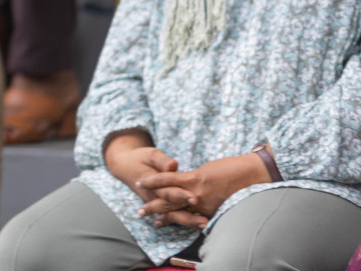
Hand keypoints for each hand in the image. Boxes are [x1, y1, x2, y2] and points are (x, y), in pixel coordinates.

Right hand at [103, 136, 201, 227]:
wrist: (125, 167)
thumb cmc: (141, 158)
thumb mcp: (149, 154)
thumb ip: (161, 160)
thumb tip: (173, 165)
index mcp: (151, 183)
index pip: (166, 191)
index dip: (180, 195)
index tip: (194, 198)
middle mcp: (154, 196)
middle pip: (172, 207)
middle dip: (188, 214)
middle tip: (203, 220)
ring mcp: (157, 202)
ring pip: (173, 214)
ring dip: (189, 220)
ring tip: (204, 224)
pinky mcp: (161, 204)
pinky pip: (173, 215)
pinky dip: (186, 221)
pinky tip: (199, 226)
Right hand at [138, 153, 269, 223]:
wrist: (256, 175)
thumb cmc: (246, 187)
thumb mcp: (228, 201)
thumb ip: (214, 204)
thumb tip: (207, 206)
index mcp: (208, 211)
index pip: (182, 216)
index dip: (168, 218)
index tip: (157, 221)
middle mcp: (200, 206)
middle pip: (172, 209)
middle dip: (155, 211)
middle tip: (141, 213)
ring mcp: (197, 193)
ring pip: (168, 196)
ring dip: (151, 196)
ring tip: (138, 194)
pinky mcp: (196, 180)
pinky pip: (170, 180)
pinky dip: (155, 180)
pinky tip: (144, 180)